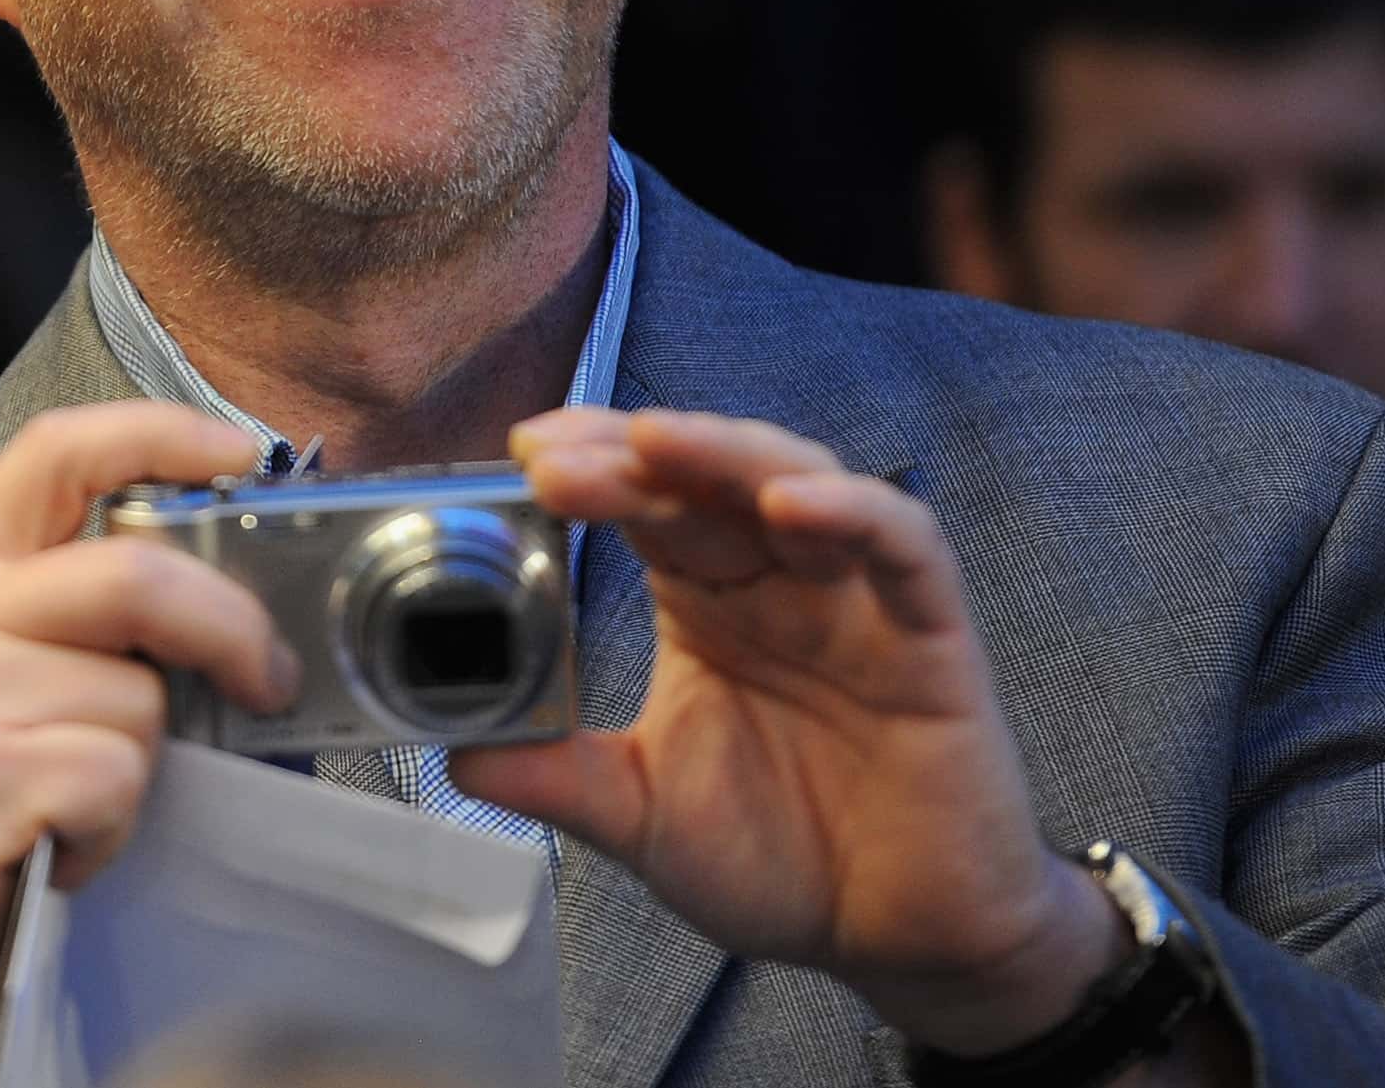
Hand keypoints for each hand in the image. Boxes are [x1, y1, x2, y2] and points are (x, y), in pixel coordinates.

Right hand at [0, 402, 299, 1086]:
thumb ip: (59, 614)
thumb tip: (212, 588)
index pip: (59, 450)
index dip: (161, 433)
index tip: (238, 452)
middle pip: (137, 572)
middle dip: (232, 628)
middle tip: (268, 679)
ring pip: (140, 696)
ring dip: (139, 768)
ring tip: (71, 807)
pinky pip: (116, 775)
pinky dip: (112, 826)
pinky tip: (55, 848)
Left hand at [453, 408, 1128, 1055]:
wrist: (902, 942)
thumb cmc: (786, 860)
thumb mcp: (644, 817)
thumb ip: (558, 779)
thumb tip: (452, 752)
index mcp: (707, 605)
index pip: (644, 504)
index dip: (591, 466)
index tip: (525, 456)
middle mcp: (778, 582)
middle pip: (705, 479)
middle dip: (629, 456)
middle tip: (556, 459)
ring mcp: (856, 599)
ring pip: (799, 480)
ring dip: (725, 454)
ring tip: (653, 442)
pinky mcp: (932, 635)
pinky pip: (905, 547)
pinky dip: (853, 512)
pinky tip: (792, 506)